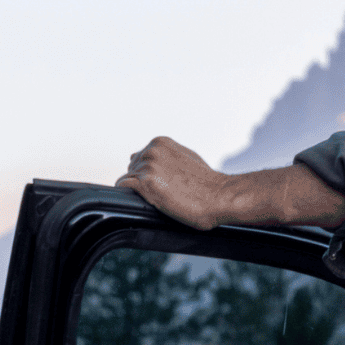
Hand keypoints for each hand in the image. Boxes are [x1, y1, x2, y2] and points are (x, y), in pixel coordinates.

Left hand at [115, 136, 229, 229]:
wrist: (220, 196)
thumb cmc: (207, 182)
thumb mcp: (186, 158)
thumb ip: (166, 156)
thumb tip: (147, 158)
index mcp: (160, 143)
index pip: (139, 158)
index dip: (147, 173)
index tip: (160, 183)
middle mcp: (152, 151)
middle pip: (132, 168)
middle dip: (142, 181)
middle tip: (162, 192)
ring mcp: (148, 167)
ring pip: (127, 179)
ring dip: (139, 190)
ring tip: (160, 197)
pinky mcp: (146, 184)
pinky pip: (124, 187)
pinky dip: (131, 195)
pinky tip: (147, 201)